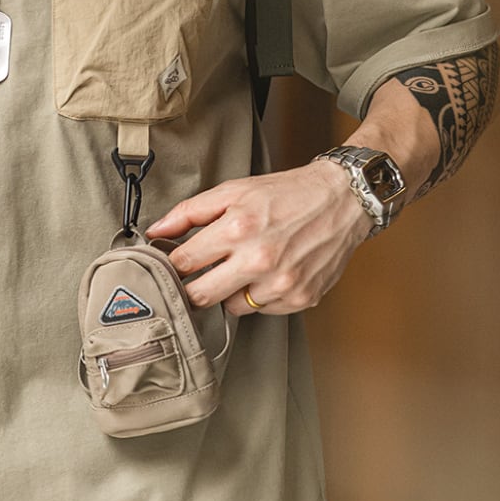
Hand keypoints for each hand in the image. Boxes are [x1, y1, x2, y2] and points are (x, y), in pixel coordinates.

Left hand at [146, 160, 371, 315]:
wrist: (343, 200)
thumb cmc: (287, 193)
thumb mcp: (234, 190)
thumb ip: (189, 212)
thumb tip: (156, 231)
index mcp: (238, 228)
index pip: (182, 264)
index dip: (171, 266)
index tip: (170, 266)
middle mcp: (259, 260)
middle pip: (200, 296)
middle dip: (192, 288)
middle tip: (197, 276)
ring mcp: (282, 283)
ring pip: (232, 308)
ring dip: (230, 292)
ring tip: (245, 267)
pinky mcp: (300, 298)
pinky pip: (262, 310)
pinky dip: (260, 296)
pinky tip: (270, 273)